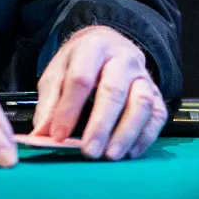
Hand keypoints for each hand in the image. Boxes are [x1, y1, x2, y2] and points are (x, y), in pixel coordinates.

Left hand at [32, 25, 165, 160]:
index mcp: (93, 47)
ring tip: (110, 155)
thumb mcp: (58, 71)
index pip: (81, 79)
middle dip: (100, 125)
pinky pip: (157, 115)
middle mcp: (123, 59)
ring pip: (141, 103)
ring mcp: (143, 75)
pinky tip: (130, 152)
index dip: (68, 110)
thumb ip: (50, 102)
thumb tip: (42, 134)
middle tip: (89, 151)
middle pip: (113, 91)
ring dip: (126, 132)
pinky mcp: (156, 92)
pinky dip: (145, 136)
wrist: (110, 44)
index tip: (58, 135)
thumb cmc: (81, 61)